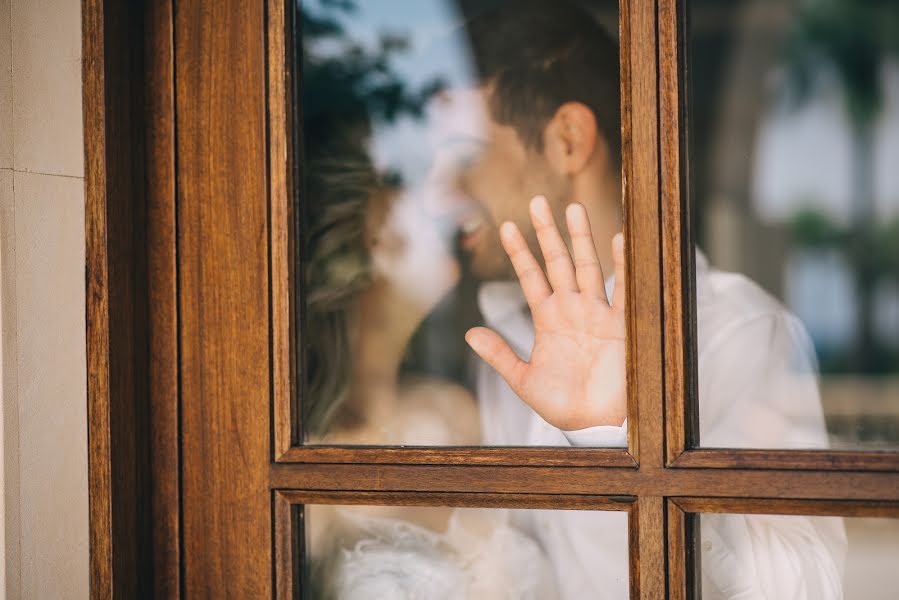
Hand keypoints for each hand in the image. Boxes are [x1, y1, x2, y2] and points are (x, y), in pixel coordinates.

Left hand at [465, 195, 625, 430]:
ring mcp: (596, 314)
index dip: (520, 253)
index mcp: (548, 320)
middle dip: (548, 233)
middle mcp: (572, 310)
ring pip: (586, 267)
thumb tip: (468, 333)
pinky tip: (617, 239)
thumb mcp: (524, 380)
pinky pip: (622, 289)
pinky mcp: (621, 325)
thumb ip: (499, 355)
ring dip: (579, 239)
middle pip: (558, 262)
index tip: (507, 227)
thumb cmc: (563, 405)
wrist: (596, 425)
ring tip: (572, 208)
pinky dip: (621, 265)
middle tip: (537, 201)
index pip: (531, 277)